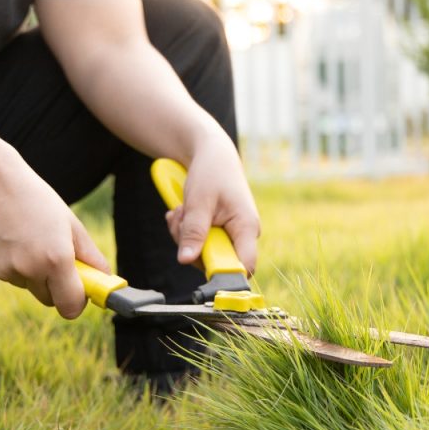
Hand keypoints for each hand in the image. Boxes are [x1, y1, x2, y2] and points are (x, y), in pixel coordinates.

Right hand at [0, 154, 109, 318]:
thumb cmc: (35, 199)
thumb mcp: (70, 224)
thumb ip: (90, 256)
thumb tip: (105, 278)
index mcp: (55, 259)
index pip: (70, 306)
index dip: (76, 303)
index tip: (79, 294)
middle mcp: (28, 269)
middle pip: (47, 298)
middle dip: (53, 284)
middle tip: (50, 254)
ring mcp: (2, 269)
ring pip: (23, 283)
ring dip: (26, 269)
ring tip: (22, 235)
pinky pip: (1, 273)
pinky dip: (4, 261)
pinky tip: (2, 235)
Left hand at [165, 133, 259, 274]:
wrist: (213, 155)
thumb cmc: (212, 172)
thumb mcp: (198, 201)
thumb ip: (194, 232)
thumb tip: (186, 260)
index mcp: (247, 228)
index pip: (244, 267)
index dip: (224, 274)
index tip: (200, 264)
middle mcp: (243, 235)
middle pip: (217, 261)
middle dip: (192, 246)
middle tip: (181, 221)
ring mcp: (231, 235)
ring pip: (203, 253)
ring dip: (184, 236)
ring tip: (181, 211)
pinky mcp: (220, 232)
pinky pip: (199, 243)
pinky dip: (185, 231)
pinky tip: (183, 213)